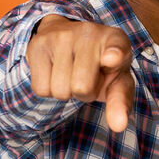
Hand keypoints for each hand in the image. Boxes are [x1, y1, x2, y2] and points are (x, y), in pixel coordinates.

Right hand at [26, 15, 136, 130]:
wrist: (69, 38)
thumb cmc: (100, 67)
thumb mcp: (116, 81)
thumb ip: (120, 102)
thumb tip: (119, 126)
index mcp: (116, 40)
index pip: (116, 48)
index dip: (115, 55)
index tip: (112, 59)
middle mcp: (89, 32)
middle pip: (82, 88)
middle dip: (84, 93)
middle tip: (86, 78)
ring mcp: (62, 36)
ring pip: (59, 90)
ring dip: (66, 91)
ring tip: (71, 73)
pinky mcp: (38, 44)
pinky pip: (41, 88)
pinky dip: (48, 89)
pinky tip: (55, 72)